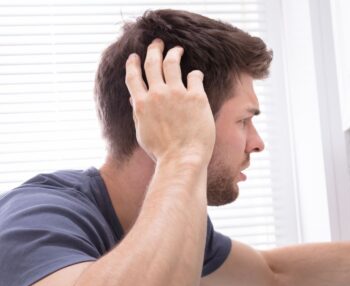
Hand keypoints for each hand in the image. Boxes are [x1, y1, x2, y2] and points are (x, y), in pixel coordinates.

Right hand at [125, 38, 215, 163]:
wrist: (182, 158)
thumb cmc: (163, 152)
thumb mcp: (143, 133)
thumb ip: (138, 114)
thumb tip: (134, 100)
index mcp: (141, 103)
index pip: (133, 76)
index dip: (133, 64)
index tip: (135, 56)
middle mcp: (157, 94)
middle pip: (152, 63)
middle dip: (154, 50)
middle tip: (157, 43)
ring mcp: (177, 94)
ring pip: (172, 63)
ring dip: (173, 53)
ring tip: (177, 49)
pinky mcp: (196, 97)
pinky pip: (195, 77)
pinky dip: (195, 74)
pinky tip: (197, 75)